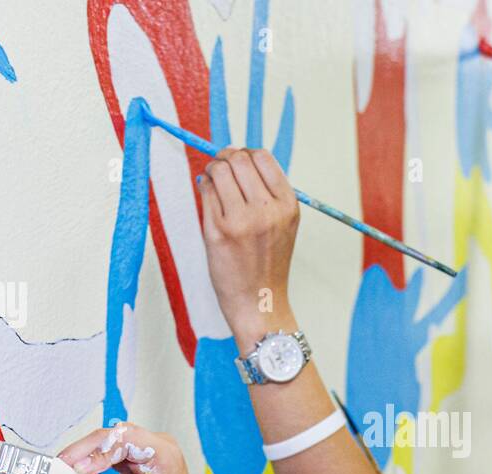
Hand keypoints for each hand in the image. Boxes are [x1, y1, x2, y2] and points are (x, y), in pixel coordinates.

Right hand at [52, 422, 199, 473]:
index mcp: (165, 456)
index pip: (124, 438)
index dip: (96, 451)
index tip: (76, 472)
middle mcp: (156, 446)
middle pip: (111, 437)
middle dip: (82, 454)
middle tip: (57, 473)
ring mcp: (144, 451)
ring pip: (105, 443)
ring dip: (82, 459)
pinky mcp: (133, 459)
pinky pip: (105, 455)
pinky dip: (89, 466)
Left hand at [197, 146, 299, 334]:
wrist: (259, 302)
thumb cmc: (267, 262)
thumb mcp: (282, 225)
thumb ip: (267, 193)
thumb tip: (235, 157)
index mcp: (288, 205)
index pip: (262, 158)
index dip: (245, 153)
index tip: (237, 162)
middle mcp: (268, 210)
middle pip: (239, 159)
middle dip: (225, 157)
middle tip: (219, 168)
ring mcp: (242, 220)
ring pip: (219, 170)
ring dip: (212, 169)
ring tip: (212, 180)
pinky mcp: (218, 230)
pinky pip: (206, 191)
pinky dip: (204, 186)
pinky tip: (207, 193)